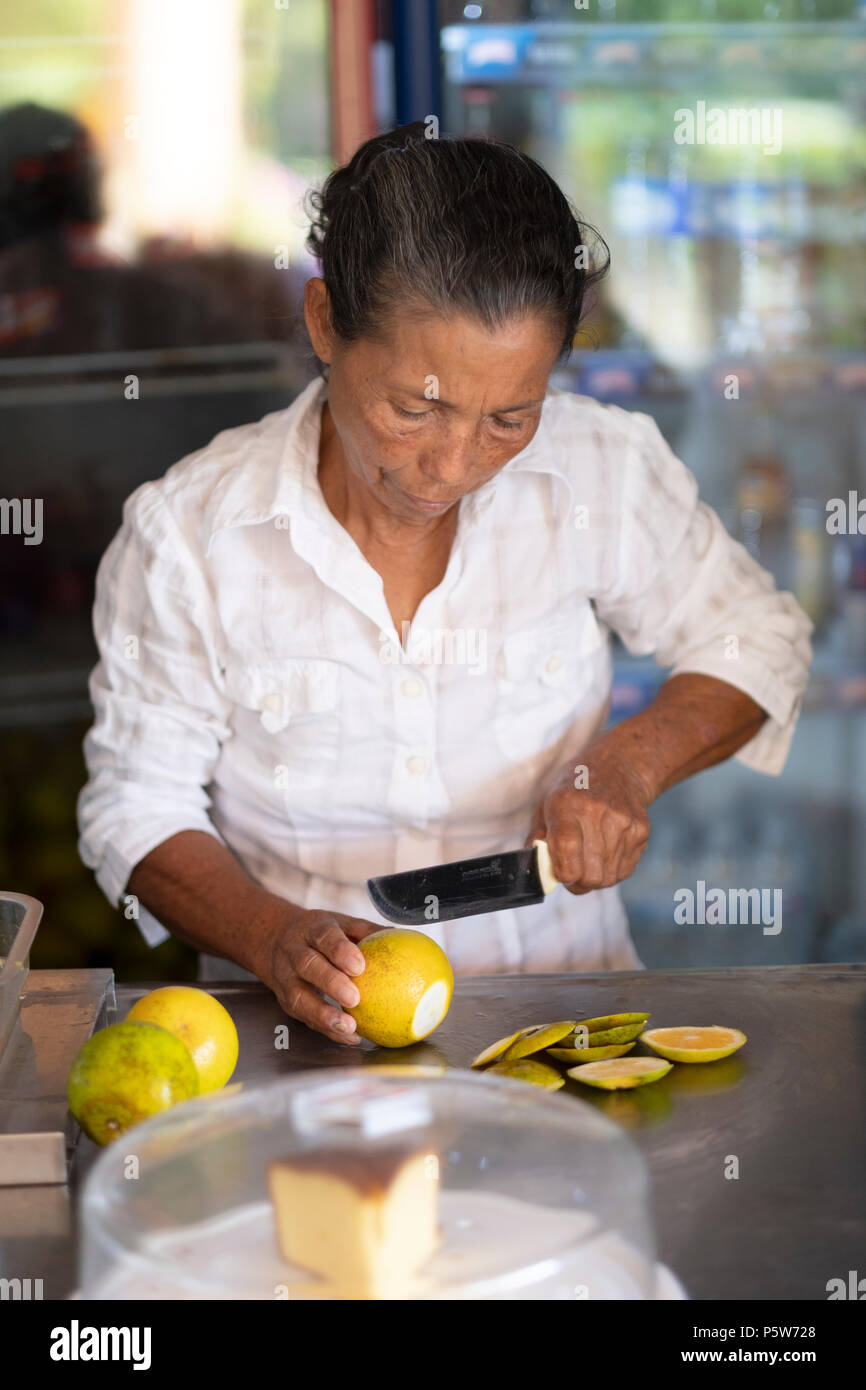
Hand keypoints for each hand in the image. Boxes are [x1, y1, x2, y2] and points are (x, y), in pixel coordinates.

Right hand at [254, 906, 380, 1044]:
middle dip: (330, 983)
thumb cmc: (317, 934)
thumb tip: (402, 938)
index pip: (324, 936)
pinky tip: (349, 1036)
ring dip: (323, 1014)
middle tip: (354, 998)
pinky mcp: (285, 1000)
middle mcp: (294, 952)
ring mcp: (286, 978)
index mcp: (311, 929)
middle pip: (308, 966)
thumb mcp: (339, 923)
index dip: (339, 950)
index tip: (359, 965)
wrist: (272, 939)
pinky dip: (326, 1029)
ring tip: (349, 1026)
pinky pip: (304, 1016)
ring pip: (299, 996)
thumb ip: (367, 931)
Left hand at [526, 744, 651, 894]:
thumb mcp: (546, 806)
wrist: (617, 768)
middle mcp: (596, 812)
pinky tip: (607, 851)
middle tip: (574, 873)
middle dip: (579, 883)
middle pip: (591, 875)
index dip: (563, 874)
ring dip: (597, 877)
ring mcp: (623, 822)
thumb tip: (538, 873)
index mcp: (566, 805)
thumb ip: (538, 840)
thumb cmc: (574, 791)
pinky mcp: (641, 830)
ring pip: (609, 877)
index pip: (567, 852)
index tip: (561, 874)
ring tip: (589, 860)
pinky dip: (613, 869)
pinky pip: (625, 870)